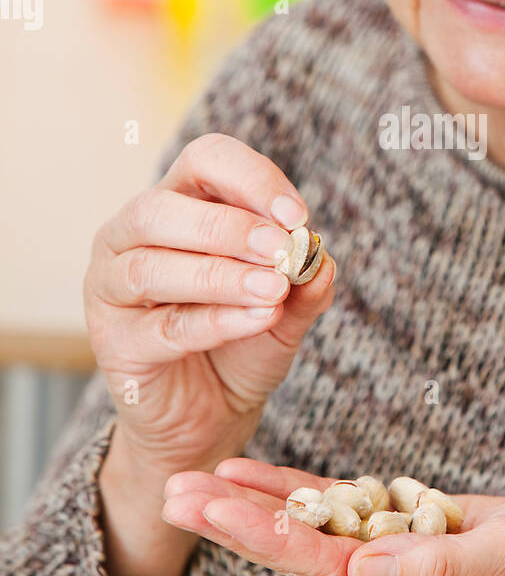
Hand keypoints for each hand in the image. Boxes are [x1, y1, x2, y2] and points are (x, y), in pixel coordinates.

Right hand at [85, 132, 336, 479]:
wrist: (213, 415)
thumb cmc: (244, 343)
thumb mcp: (286, 309)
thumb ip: (303, 284)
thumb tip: (320, 259)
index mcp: (179, 203)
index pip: (205, 160)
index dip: (250, 179)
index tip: (297, 216)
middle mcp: (131, 235)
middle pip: (161, 208)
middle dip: (228, 227)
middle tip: (280, 251)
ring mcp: (112, 287)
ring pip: (151, 266)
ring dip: (220, 276)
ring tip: (273, 291)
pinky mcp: (112, 341)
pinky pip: (161, 326)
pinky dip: (215, 321)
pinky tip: (257, 319)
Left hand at [162, 458, 504, 575]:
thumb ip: (438, 566)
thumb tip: (360, 573)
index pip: (320, 566)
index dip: (265, 533)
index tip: (214, 506)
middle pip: (296, 553)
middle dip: (233, 523)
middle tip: (173, 492)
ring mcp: (388, 571)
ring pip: (305, 534)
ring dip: (249, 508)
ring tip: (193, 482)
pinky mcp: (397, 543)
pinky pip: (336, 518)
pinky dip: (293, 496)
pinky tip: (254, 478)